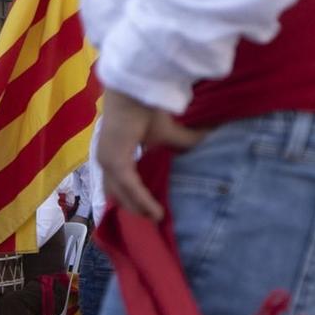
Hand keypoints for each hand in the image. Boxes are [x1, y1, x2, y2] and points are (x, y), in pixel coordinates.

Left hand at [97, 88, 202, 221]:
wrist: (138, 89)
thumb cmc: (147, 108)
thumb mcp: (168, 134)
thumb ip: (184, 143)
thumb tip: (208, 144)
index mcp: (113, 154)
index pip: (119, 184)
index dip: (133, 200)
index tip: (149, 213)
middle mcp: (106, 160)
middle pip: (117, 195)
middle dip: (134, 211)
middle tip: (152, 224)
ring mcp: (108, 161)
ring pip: (123, 195)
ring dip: (139, 210)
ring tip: (156, 222)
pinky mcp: (116, 161)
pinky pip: (130, 187)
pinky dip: (143, 201)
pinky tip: (156, 213)